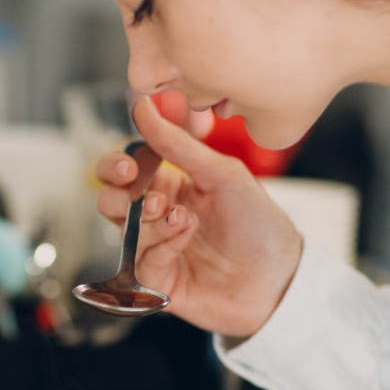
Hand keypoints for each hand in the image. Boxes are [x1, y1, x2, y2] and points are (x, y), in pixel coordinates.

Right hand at [96, 99, 302, 336]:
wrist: (280, 277)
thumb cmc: (258, 224)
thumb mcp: (222, 174)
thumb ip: (176, 144)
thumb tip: (142, 107)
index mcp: (169, 186)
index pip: (122, 171)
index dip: (115, 167)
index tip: (129, 168)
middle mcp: (156, 218)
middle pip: (109, 201)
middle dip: (121, 197)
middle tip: (154, 200)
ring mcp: (154, 250)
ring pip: (123, 231)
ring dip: (151, 223)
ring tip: (185, 220)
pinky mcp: (156, 281)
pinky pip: (140, 260)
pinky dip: (162, 245)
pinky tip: (187, 239)